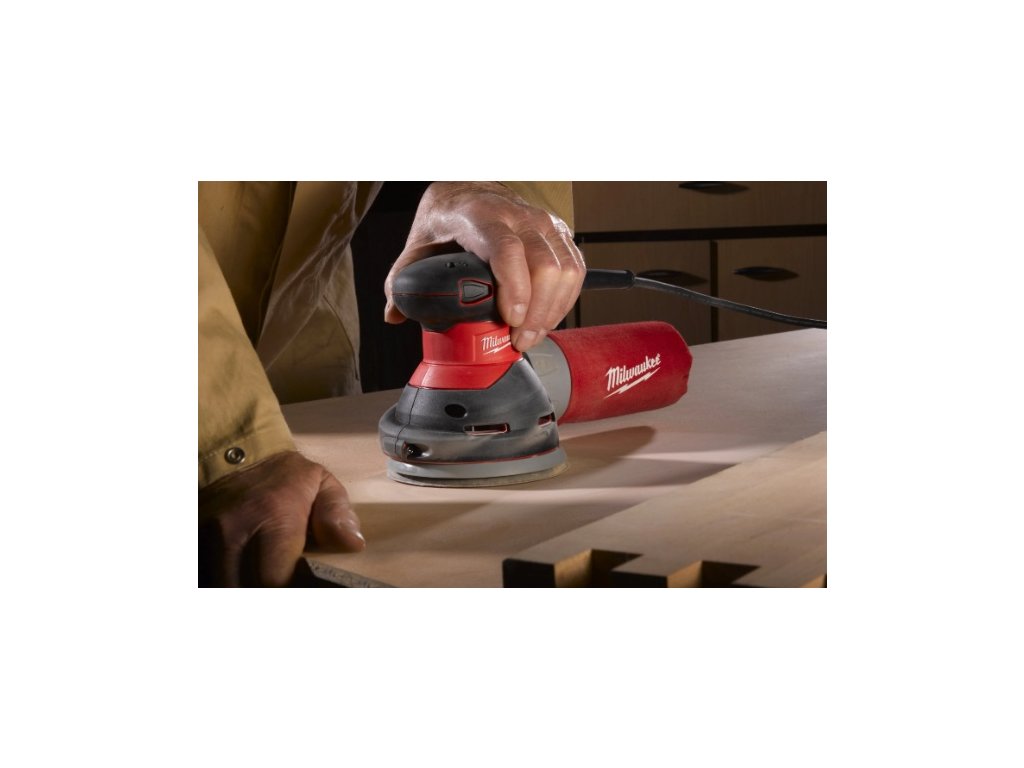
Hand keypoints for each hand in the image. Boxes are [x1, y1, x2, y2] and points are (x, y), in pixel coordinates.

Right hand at [198, 451, 365, 586]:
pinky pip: (209, 576)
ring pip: (221, 586)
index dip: (290, 591)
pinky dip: (229, 582)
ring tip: (265, 580)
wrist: (233, 452)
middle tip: (286, 585)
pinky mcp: (196, 544)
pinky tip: (246, 577)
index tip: (304, 588)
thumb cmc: (284, 476)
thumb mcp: (320, 483)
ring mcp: (207, 540)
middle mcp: (233, 531)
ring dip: (245, 587)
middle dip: (265, 592)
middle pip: (243, 589)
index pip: (274, 579)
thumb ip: (337, 514)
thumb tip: (353, 544)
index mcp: (271, 516)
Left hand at [384, 182, 584, 351]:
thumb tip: (394, 314)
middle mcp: (519, 216)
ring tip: (531, 336)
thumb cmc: (448, 221)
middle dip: (536, 313)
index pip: (507, 249)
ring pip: (565, 270)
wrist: (470, 193)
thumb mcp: (418, 245)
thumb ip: (403, 279)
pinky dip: (564, 301)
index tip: (510, 320)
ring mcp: (544, 224)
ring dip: (552, 311)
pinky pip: (575, 270)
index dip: (514, 287)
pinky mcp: (560, 234)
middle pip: (544, 266)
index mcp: (481, 217)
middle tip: (517, 342)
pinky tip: (546, 319)